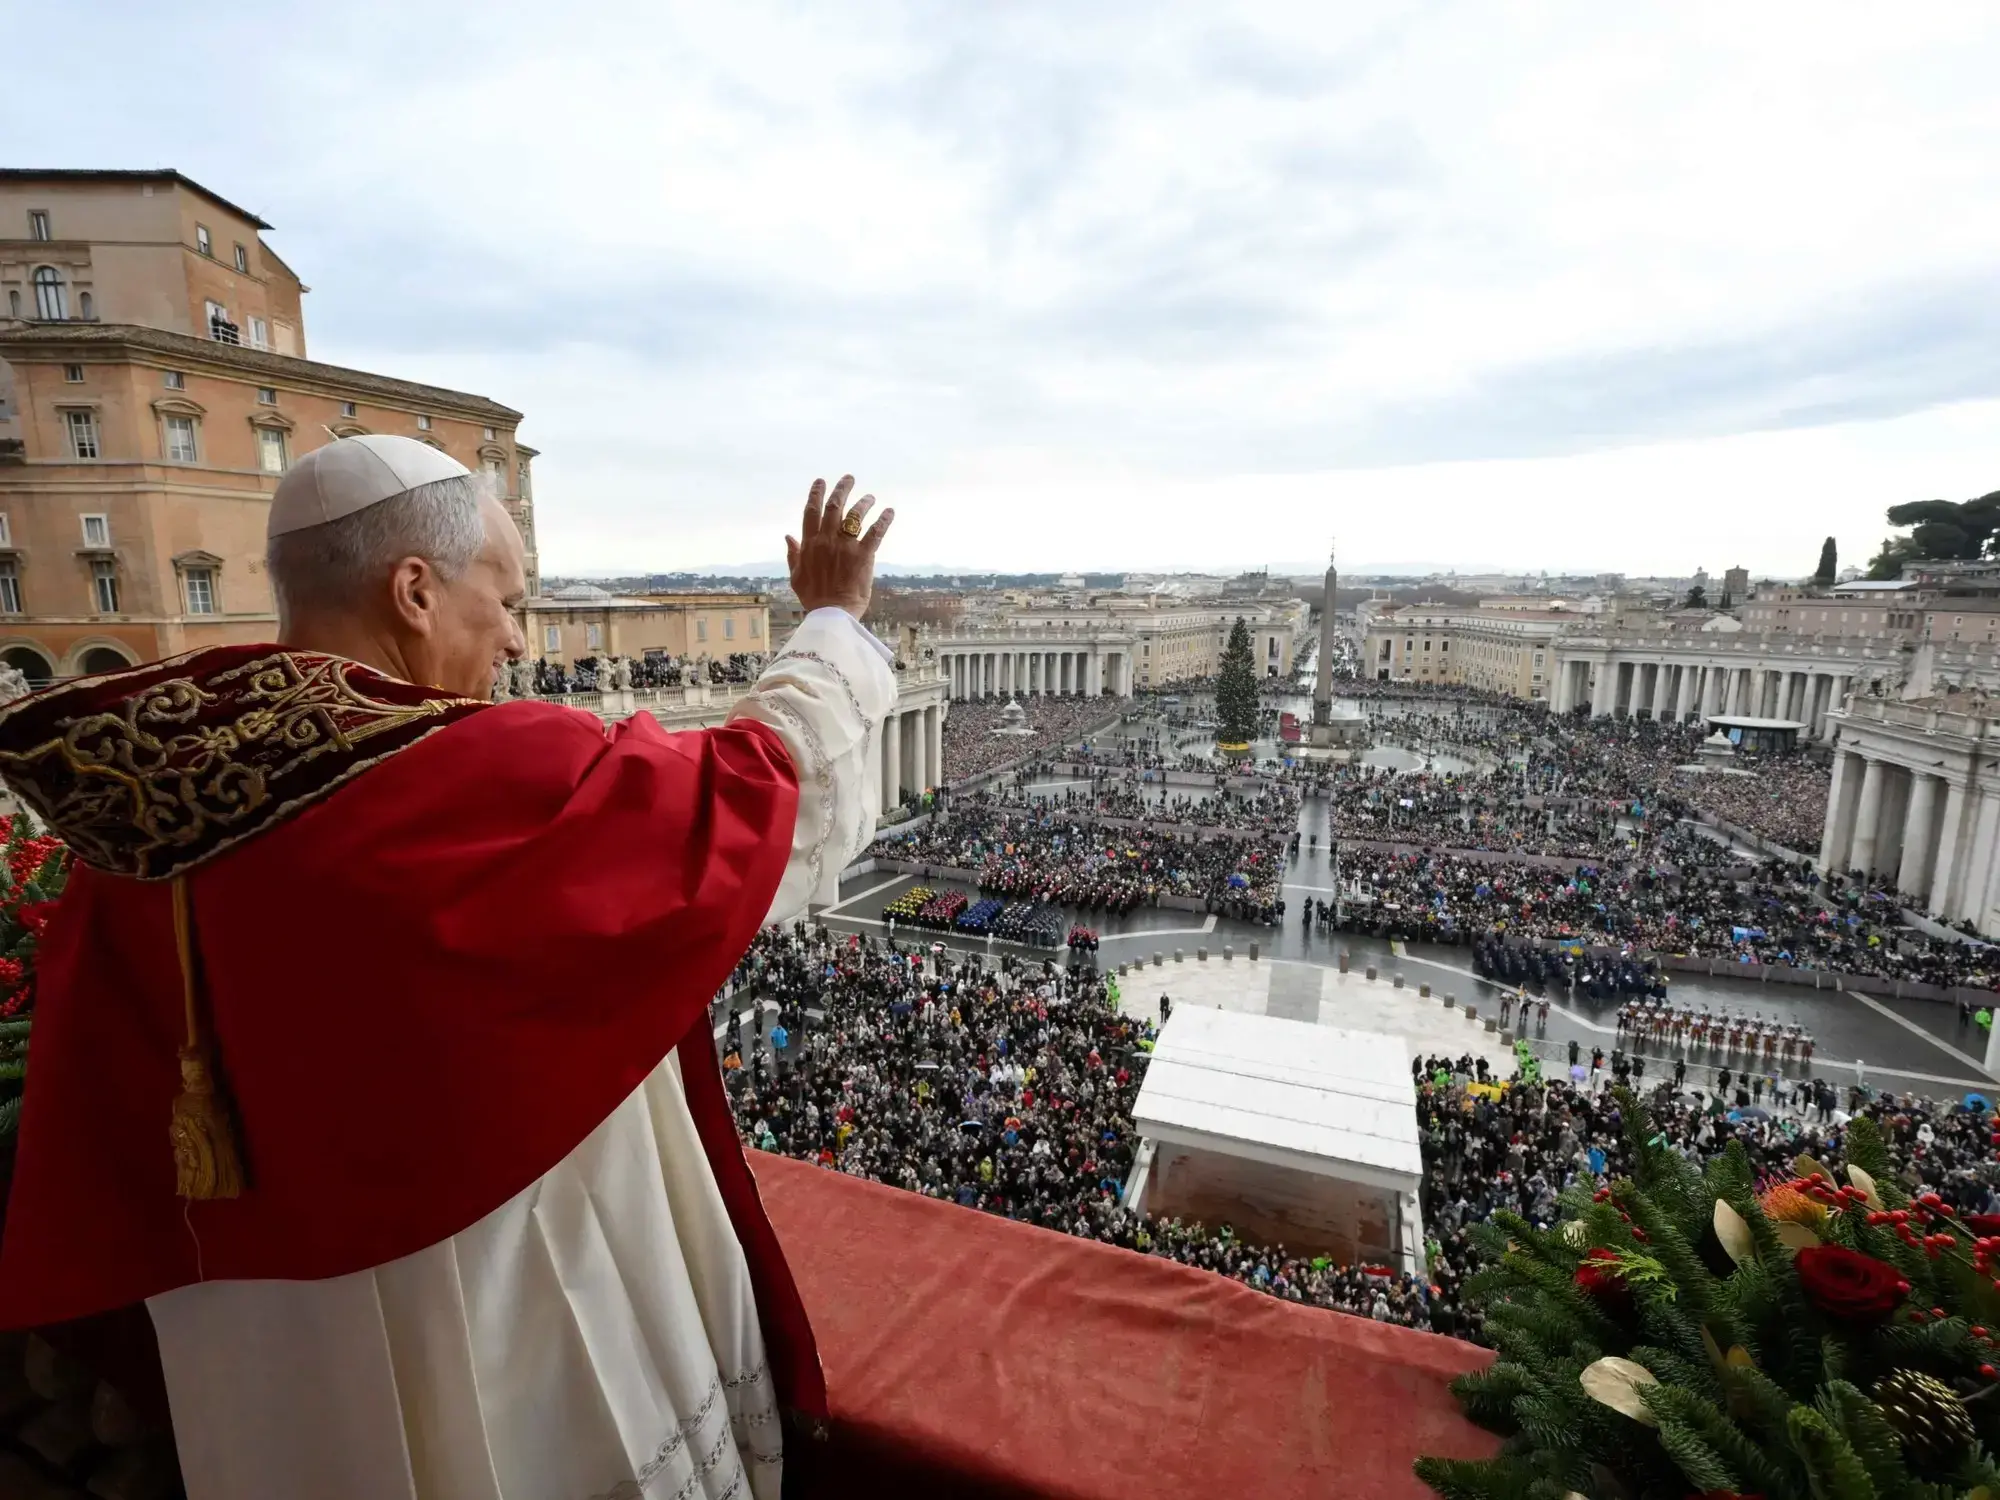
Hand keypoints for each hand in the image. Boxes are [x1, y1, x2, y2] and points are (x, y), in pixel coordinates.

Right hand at [786, 475, 892, 619]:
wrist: (832, 614)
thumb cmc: (814, 598)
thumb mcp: (796, 576)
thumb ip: (793, 554)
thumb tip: (788, 536)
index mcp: (810, 544)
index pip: (811, 511)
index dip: (816, 493)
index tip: (821, 481)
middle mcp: (827, 540)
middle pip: (834, 506)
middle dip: (842, 489)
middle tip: (849, 478)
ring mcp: (845, 546)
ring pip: (855, 515)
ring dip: (864, 502)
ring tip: (870, 497)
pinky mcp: (864, 555)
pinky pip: (876, 532)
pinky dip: (884, 519)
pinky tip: (889, 511)